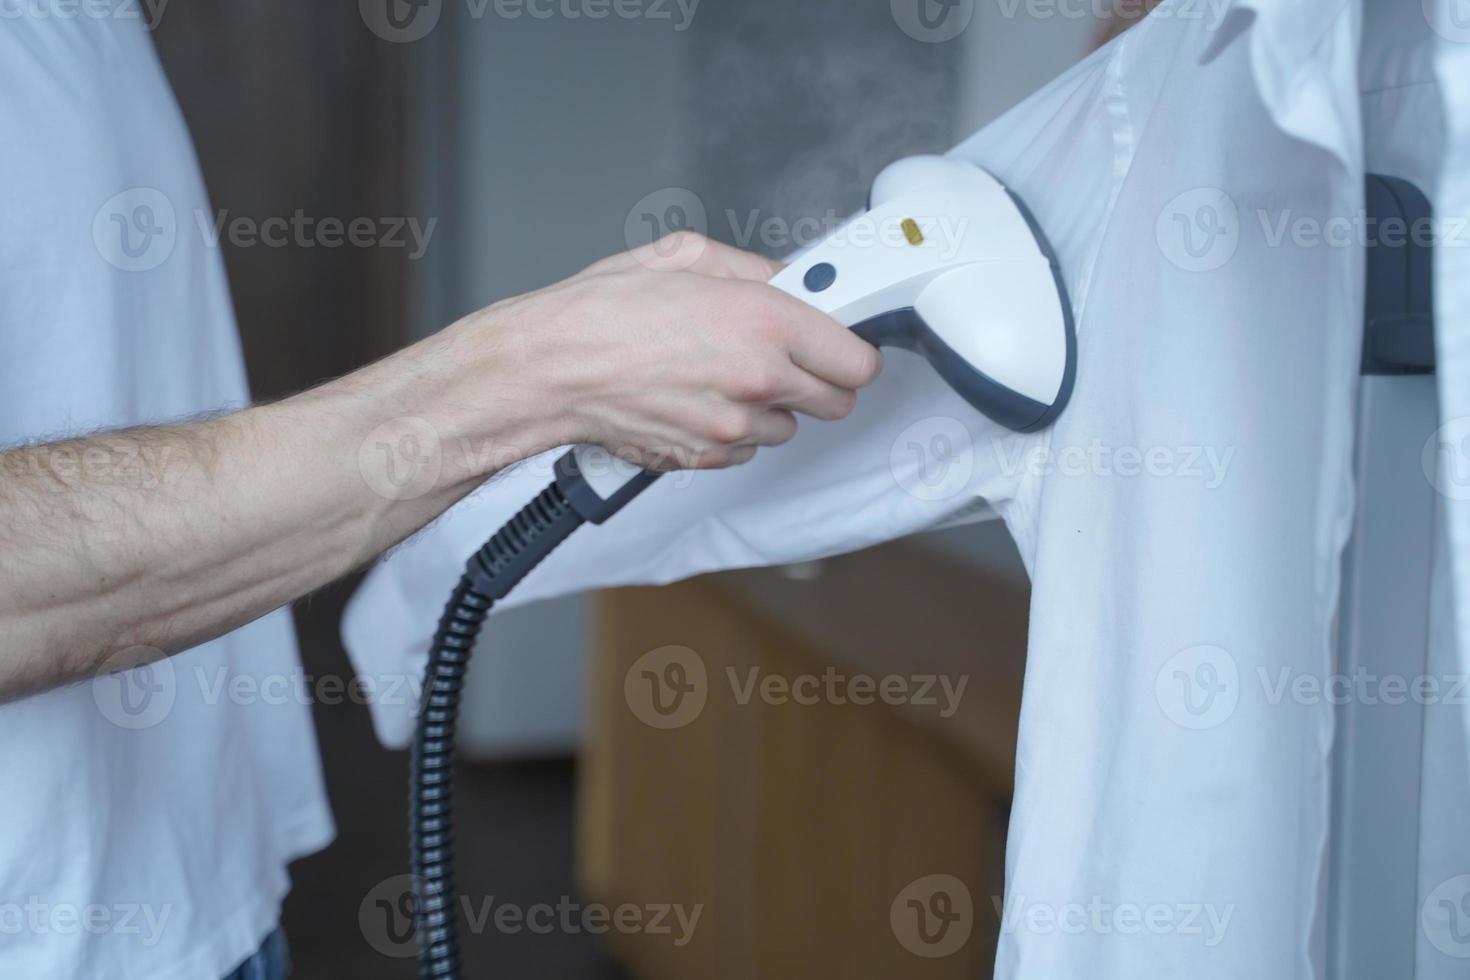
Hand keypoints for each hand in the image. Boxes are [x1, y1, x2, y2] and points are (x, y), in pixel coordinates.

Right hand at [442, 231, 883, 470]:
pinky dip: (733, 430)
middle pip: (838, 402)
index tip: (835, 339)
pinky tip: (696, 399)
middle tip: (785, 356)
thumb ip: (753, 269)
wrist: (549, 371)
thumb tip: (789, 282)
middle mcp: (758, 379)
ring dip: (771, 406)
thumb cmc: (602, 311)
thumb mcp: (684, 255)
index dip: (848, 348)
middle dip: (820, 378)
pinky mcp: (708, 460)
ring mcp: (734, 428)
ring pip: (789, 428)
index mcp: (763, 321)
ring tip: (721, 375)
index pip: (858, 359)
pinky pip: (746, 449)